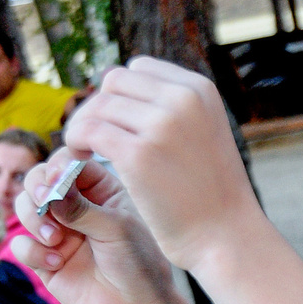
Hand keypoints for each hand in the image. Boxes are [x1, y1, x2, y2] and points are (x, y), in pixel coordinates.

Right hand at [9, 153, 200, 303]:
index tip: (57, 179)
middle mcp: (76, 208)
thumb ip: (81, 207)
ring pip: (24, 208)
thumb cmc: (138, 265)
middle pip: (38, 180)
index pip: (67, 163)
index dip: (57, 167)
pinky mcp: (44, 260)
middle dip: (37, 190)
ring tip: (55, 240)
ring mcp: (58, 232)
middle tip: (46, 204)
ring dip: (33, 220)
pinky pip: (21, 245)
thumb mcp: (116, 228)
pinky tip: (55, 263)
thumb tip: (49, 189)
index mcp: (100, 191)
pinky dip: (32, 251)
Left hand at [59, 59, 275, 281]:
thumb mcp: (204, 133)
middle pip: (115, 81)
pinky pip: (88, 131)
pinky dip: (76, 142)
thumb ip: (173, 109)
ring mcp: (161, 125)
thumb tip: (121, 88)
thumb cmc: (212, 194)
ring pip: (97, 105)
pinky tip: (81, 159)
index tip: (117, 123)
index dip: (121, 95)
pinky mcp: (138, 154)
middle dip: (99, 108)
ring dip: (83, 126)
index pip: (140, 68)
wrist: (226, 236)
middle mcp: (182, 99)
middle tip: (95, 138)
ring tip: (85, 151)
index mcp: (199, 90)